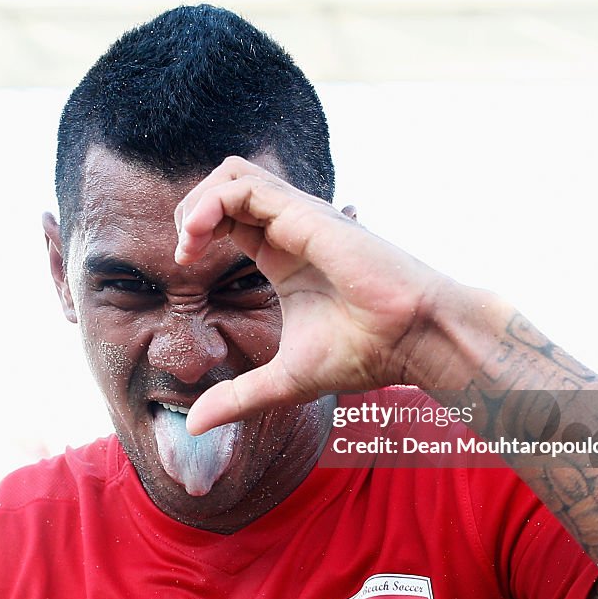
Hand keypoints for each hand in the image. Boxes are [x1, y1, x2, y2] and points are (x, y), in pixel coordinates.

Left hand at [174, 156, 443, 433]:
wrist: (413, 341)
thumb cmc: (364, 354)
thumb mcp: (284, 381)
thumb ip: (238, 398)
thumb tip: (195, 425)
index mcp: (283, 255)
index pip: (230, 217)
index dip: (197, 231)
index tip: (185, 267)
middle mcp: (290, 229)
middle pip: (227, 183)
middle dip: (192, 208)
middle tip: (184, 251)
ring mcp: (299, 217)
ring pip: (233, 172)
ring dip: (199, 201)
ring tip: (189, 242)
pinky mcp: (307, 215)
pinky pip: (245, 187)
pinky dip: (211, 204)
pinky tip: (200, 239)